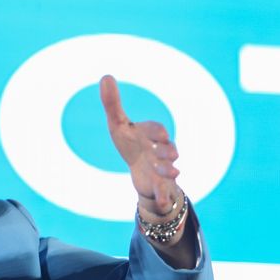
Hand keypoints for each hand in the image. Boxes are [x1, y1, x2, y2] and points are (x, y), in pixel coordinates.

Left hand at [99, 75, 181, 214]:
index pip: (156, 129)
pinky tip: (162, 204)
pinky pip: (164, 194)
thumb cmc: (131, 144)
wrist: (144, 171)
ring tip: (173, 173)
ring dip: (169, 171)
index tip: (160, 134)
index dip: (157, 131)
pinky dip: (163, 198)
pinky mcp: (159, 187)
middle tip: (171, 154)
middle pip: (166, 150)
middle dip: (168, 151)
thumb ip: (112, 103)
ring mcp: (161, 170)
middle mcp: (159, 151)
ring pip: (168, 171)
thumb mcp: (119, 125)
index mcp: (150, 135)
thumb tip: (105, 75)